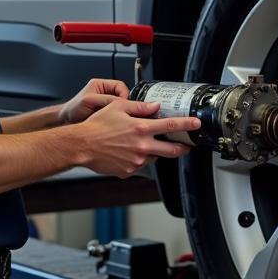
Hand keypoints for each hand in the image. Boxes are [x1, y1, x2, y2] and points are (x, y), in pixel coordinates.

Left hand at [59, 78, 129, 124]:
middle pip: (123, 96)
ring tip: (112, 117)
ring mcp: (106, 103)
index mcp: (101, 85)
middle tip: (120, 111)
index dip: (124, 95)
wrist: (66, 121)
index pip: (120, 86)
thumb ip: (105, 99)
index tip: (124, 104)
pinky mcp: (106, 113)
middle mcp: (105, 93)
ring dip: (119, 112)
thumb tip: (122, 101)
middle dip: (122, 104)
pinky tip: (110, 121)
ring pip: (121, 106)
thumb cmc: (73, 109)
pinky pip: (117, 114)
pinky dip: (116, 118)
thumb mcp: (89, 100)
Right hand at [75, 98, 201, 178]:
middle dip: (182, 147)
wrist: (81, 145)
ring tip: (142, 144)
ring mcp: (136, 161)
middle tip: (186, 145)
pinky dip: (139, 159)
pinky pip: (140, 165)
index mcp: (141, 128)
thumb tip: (155, 107)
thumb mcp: (118, 108)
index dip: (187, 125)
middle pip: (172, 150)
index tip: (196, 124)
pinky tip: (128, 152)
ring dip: (154, 151)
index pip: (171, 126)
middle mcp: (142, 146)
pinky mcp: (129, 171)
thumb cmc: (97, 126)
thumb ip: (140, 107)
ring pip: (155, 157)